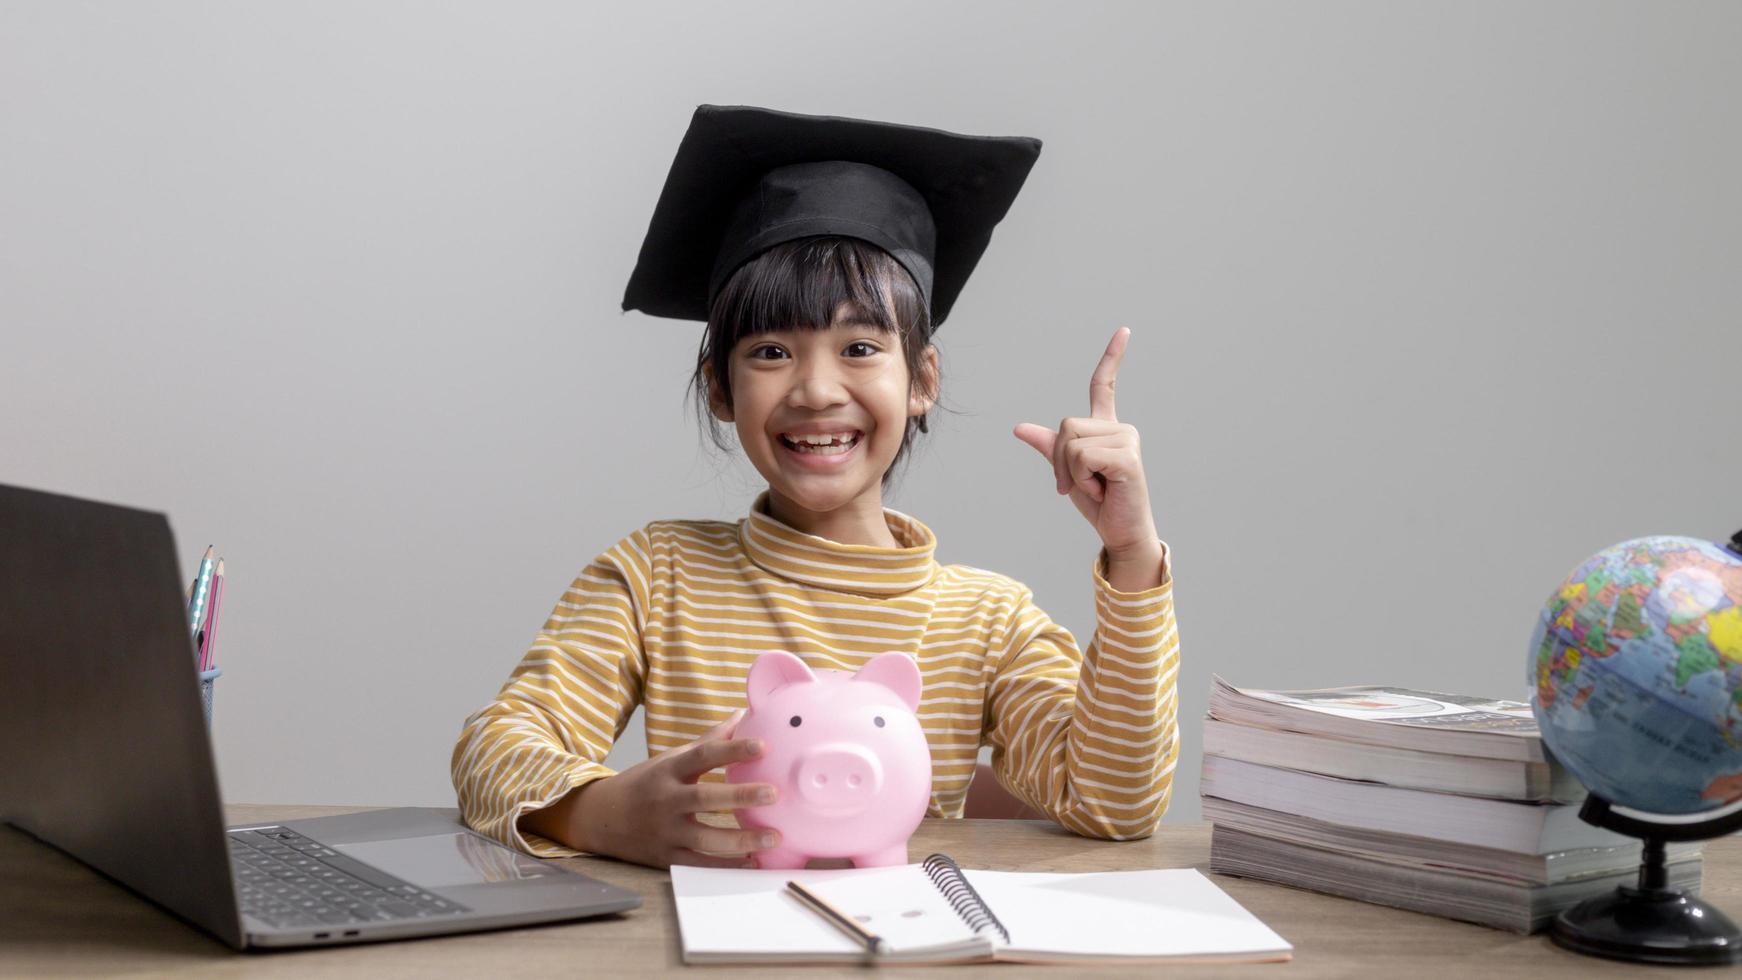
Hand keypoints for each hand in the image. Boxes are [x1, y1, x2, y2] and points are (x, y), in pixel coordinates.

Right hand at [524, 709, 783, 868]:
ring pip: (706, 838)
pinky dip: (726, 865)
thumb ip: (708, 741)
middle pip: (705, 798)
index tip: (763, 746)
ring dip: (741, 840)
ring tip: (774, 837)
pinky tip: (753, 861)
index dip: (732, 749)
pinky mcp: (665, 857)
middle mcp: (666, 800)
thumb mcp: (670, 759)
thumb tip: (742, 714)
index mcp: (669, 770)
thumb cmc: (645, 784)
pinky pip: (700, 864)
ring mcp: (665, 831)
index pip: (703, 756)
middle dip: (741, 796)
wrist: (599, 818)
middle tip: (774, 793)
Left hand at [1013, 326, 1160, 561]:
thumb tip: (1020, 428)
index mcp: (1106, 428)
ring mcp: (1127, 440)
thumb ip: (1049, 448)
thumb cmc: (1100, 503)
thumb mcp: (1067, 472)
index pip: (1104, 386)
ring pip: (1071, 442)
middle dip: (1060, 460)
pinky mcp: (1128, 457)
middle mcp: (1120, 428)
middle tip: (1080, 484)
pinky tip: (1102, 490)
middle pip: (1065, 425)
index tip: (1124, 331)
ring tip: (1095, 487)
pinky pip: (1082, 456)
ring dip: (1070, 472)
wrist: (1120, 532)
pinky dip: (1081, 478)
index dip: (1111, 358)